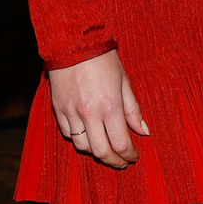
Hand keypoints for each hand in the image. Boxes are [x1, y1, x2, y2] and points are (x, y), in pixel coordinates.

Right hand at [48, 49, 147, 168]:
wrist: (73, 42)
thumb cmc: (102, 59)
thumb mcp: (124, 81)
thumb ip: (133, 109)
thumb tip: (144, 131)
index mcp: (110, 106)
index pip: (121, 144)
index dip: (129, 155)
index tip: (134, 156)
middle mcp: (89, 114)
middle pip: (101, 152)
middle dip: (114, 161)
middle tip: (122, 162)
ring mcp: (71, 112)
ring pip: (83, 146)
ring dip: (96, 152)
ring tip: (106, 149)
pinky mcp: (58, 109)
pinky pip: (68, 134)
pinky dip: (79, 139)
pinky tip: (88, 135)